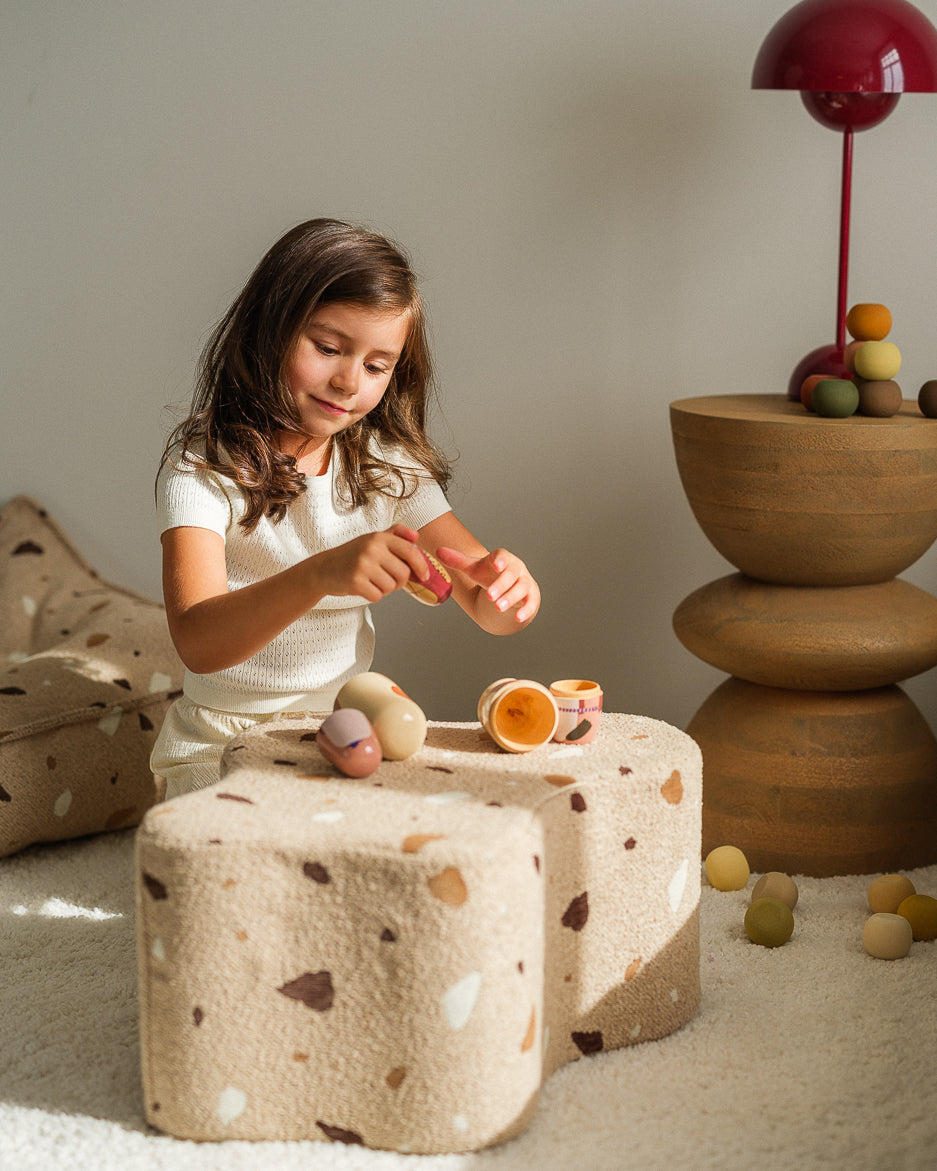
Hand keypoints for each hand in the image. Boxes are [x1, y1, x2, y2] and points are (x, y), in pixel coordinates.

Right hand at [312, 525, 428, 601]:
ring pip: (391, 587)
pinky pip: (377, 596)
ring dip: (385, 589)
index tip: (424, 576)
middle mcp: (372, 549)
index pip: (410, 551)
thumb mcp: (372, 539)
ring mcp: (363, 565)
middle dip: (400, 581)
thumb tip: (415, 536)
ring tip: (372, 581)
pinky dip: (373, 595)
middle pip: (404, 574)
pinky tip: (363, 587)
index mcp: (379, 537)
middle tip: (388, 579)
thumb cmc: (352, 555)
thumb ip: (395, 534)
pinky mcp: (355, 581)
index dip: (422, 565)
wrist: (323, 569)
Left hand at [435, 545, 539, 623]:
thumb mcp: (474, 569)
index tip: (496, 564)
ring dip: (511, 598)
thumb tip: (438, 551)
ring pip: (521, 588)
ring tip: (498, 607)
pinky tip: (518, 618)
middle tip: (490, 595)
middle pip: (512, 574)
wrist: (510, 585)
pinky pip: (531, 603)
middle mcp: (516, 569)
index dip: (500, 559)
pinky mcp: (531, 597)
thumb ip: (457, 561)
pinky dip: (526, 610)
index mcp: (502, 559)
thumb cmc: (490, 574)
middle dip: (501, 584)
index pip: (503, 556)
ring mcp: (525, 583)